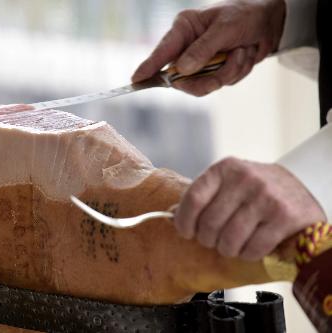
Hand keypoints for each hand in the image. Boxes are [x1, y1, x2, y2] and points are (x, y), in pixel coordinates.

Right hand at [132, 0, 285, 95]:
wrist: (272, 20)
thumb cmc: (246, 14)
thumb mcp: (225, 28)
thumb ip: (202, 49)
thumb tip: (182, 70)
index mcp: (185, 29)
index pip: (162, 52)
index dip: (149, 67)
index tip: (136, 79)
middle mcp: (189, 47)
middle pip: (182, 78)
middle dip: (207, 77)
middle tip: (223, 67)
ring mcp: (202, 61)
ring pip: (204, 84)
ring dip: (228, 71)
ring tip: (242, 51)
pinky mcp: (215, 70)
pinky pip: (221, 83)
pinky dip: (237, 71)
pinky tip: (245, 54)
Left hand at [174, 157, 325, 260]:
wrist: (302, 184)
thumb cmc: (254, 188)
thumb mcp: (227, 181)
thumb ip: (203, 196)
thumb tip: (169, 215)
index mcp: (224, 168)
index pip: (193, 199)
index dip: (184, 221)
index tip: (185, 232)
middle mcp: (244, 179)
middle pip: (209, 224)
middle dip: (207, 239)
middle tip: (213, 240)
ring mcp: (266, 197)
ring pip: (229, 240)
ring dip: (227, 249)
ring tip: (231, 245)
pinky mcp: (285, 216)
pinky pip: (253, 248)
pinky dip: (247, 254)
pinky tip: (250, 247)